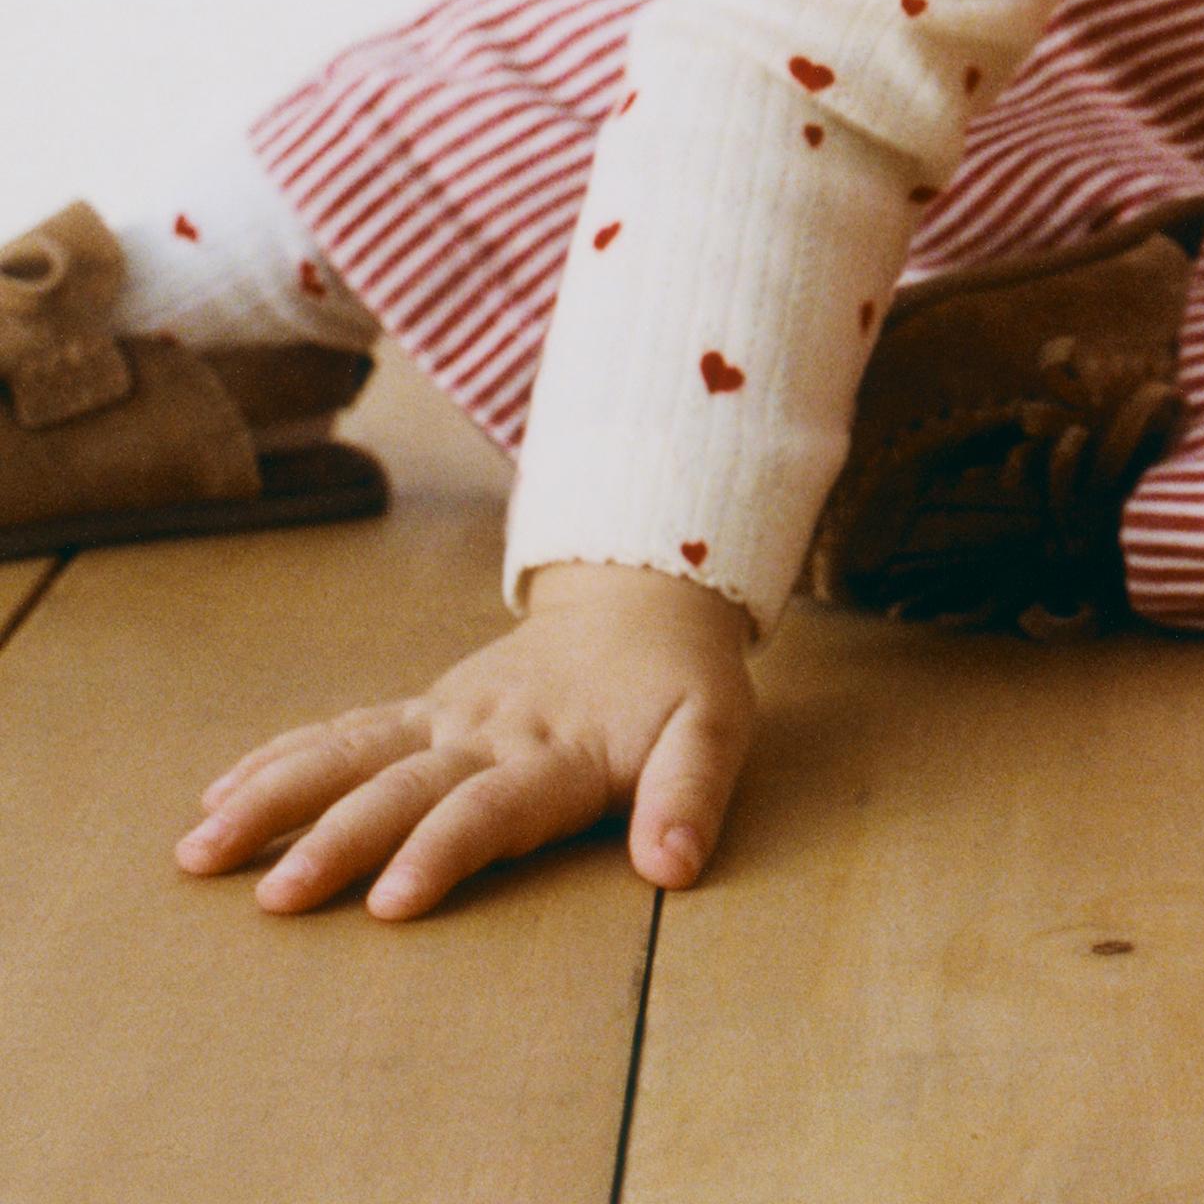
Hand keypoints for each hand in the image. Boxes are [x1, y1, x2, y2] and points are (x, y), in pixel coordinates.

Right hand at [174, 561, 756, 918]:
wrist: (646, 590)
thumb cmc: (680, 682)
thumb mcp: (714, 730)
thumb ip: (691, 795)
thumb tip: (673, 869)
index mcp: (553, 751)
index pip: (486, 808)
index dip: (439, 852)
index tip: (384, 903)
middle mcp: (484, 732)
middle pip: (398, 787)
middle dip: (332, 841)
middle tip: (268, 897)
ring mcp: (444, 716)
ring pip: (347, 753)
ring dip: (273, 797)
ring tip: (199, 850)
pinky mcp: (424, 709)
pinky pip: (342, 732)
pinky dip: (278, 760)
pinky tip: (217, 798)